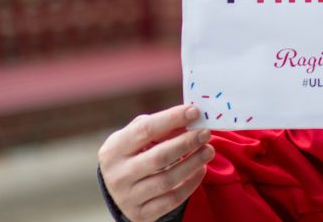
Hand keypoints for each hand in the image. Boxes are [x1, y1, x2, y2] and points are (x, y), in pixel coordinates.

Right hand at [98, 104, 213, 221]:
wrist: (119, 190)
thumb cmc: (133, 154)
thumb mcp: (136, 138)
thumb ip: (159, 127)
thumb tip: (190, 118)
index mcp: (114, 150)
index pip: (145, 130)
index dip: (172, 119)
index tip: (194, 111)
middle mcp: (117, 175)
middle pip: (159, 157)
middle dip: (187, 143)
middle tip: (206, 133)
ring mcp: (128, 197)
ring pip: (167, 180)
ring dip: (193, 163)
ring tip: (209, 150)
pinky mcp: (141, 214)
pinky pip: (172, 200)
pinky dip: (190, 184)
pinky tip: (201, 170)